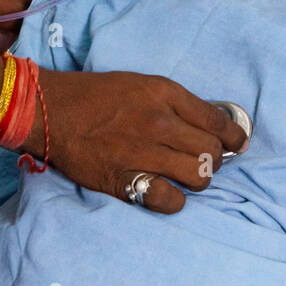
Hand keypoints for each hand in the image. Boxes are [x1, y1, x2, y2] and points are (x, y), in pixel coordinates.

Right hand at [35, 70, 249, 212]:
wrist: (50, 110)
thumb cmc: (96, 96)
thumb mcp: (141, 84)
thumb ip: (175, 103)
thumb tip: (213, 124)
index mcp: (163, 93)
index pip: (217, 120)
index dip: (234, 136)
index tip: (236, 143)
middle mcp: (157, 121)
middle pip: (213, 151)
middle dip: (214, 159)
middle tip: (201, 159)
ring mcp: (141, 152)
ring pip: (199, 176)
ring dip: (197, 179)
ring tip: (185, 175)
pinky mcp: (124, 179)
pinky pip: (169, 200)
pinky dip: (173, 199)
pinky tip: (164, 190)